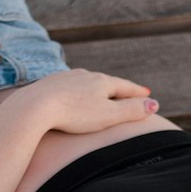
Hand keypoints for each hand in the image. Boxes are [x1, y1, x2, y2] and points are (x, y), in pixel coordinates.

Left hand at [15, 69, 157, 134]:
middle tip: (128, 91)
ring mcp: (66, 78)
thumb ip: (131, 111)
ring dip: (97, 87)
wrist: (35, 107)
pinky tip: (73, 93)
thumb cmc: (74, 115)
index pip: (125, 87)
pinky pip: (69, 86)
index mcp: (102, 82)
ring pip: (86, 82)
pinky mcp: (49, 84)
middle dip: (119, 88)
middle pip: (107, 82)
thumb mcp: (109, 116)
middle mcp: (85, 75)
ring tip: (102, 91)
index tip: (147, 94)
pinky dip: (78, 90)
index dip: (137, 93)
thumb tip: (154, 104)